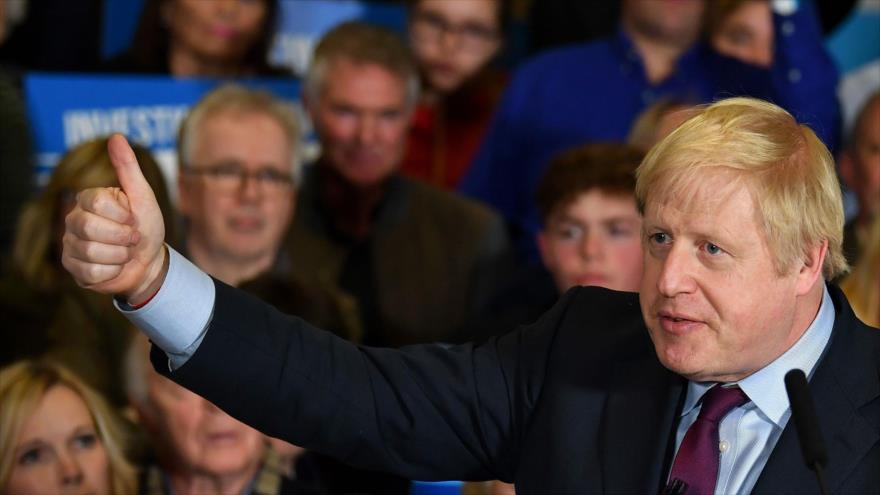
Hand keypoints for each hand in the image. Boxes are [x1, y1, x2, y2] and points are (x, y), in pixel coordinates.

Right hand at [62, 134, 166, 303]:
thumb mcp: (143, 197)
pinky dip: (112, 272)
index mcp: (89, 199)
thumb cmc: (146, 227)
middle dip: (122, 237)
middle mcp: (73, 219)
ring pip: (90, 252)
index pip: (96, 202)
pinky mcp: (72, 267)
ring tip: (124, 253)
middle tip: (132, 239)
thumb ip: (128, 168)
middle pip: (90, 228)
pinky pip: (90, 273)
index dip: (123, 215)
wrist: (150, 262)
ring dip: (119, 256)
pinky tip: (115, 267)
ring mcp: (70, 244)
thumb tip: (116, 136)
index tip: (133, 219)